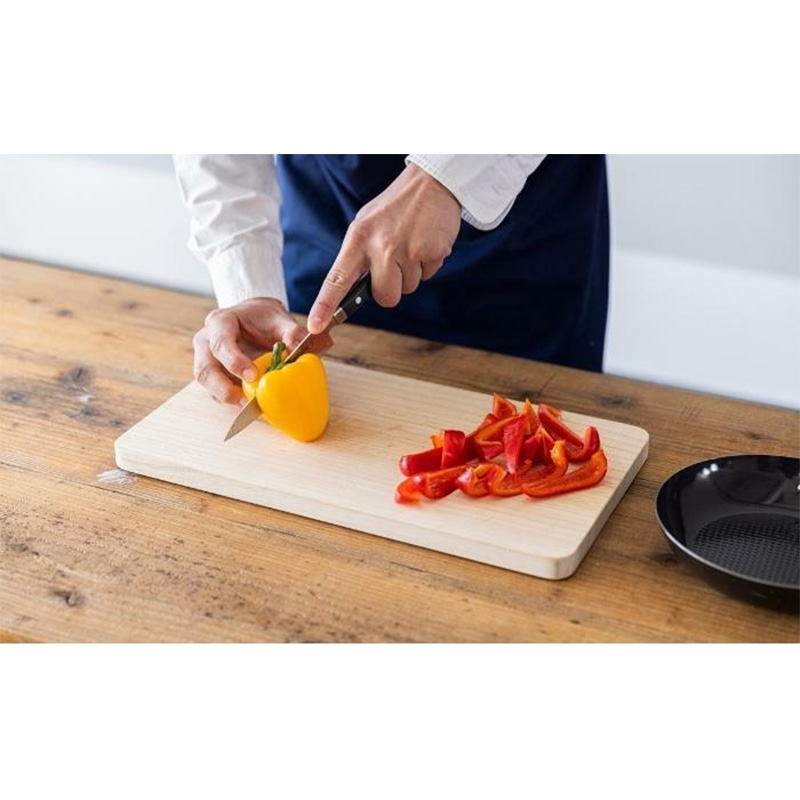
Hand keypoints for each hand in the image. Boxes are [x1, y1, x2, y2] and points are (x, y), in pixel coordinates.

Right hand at [192, 297, 330, 406]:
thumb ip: (293, 331)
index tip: (253, 375)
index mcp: (220, 323)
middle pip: (204, 370)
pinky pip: (218, 394)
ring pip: (208, 387)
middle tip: (246, 402)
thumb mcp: (280, 319)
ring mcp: (208, 362)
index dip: (233, 360)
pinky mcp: (215, 378)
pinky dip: (234, 404)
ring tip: (252, 411)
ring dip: (228, 401)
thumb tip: (311, 344)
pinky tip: (254, 411)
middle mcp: (207, 343)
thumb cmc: (265, 319)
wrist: (256, 320)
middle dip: (223, 389)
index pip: (220, 342)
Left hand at [306, 163, 461, 333]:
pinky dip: (428, 263)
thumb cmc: (395, 208)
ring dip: (412, 273)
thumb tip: (352, 293)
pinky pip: (429, 275)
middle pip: (386, 297)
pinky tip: (425, 241)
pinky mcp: (432, 251)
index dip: (325, 306)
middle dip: (392, 289)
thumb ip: (359, 256)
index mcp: (358, 239)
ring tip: (411, 243)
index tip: (316, 326)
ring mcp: (408, 250)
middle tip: (395, 264)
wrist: (431, 182)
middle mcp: (381, 246)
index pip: (337, 279)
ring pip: (409, 288)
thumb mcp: (367, 224)